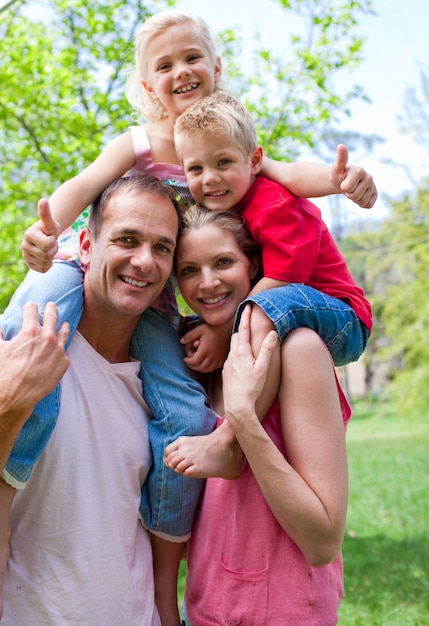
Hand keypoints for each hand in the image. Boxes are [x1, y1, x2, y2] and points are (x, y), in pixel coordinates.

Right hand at [0, 301, 69, 412]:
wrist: (17, 395)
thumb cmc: (5, 372)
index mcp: (31, 330)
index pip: (32, 310)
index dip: (29, 307)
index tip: (30, 306)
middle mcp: (48, 337)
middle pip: (52, 316)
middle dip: (51, 308)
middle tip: (51, 305)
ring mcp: (58, 350)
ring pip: (64, 333)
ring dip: (63, 326)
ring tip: (65, 323)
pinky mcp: (64, 363)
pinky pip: (63, 353)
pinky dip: (60, 350)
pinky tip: (60, 350)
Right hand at [21, 198, 60, 271]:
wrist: (46, 236)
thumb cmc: (49, 229)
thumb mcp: (50, 222)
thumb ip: (46, 214)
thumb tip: (43, 200)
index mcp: (29, 234)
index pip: (47, 244)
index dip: (53, 241)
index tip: (50, 236)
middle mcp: (24, 246)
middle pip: (47, 255)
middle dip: (53, 249)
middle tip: (51, 243)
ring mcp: (25, 256)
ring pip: (45, 263)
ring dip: (51, 257)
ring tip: (48, 249)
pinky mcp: (29, 264)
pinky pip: (43, 269)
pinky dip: (48, 264)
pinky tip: (46, 257)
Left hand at [181, 322, 229, 372]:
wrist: (227, 327)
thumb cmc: (213, 327)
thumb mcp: (199, 329)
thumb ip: (189, 336)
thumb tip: (181, 341)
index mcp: (205, 349)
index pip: (195, 361)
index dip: (188, 361)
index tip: (184, 359)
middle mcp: (212, 355)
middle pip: (201, 368)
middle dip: (193, 367)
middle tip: (189, 362)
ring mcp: (219, 357)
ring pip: (208, 369)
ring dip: (200, 369)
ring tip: (196, 364)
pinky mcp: (223, 357)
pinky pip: (215, 367)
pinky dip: (209, 368)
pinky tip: (206, 363)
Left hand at [222, 305, 276, 426]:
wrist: (236, 405)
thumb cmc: (251, 388)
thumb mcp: (263, 368)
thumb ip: (266, 349)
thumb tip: (272, 333)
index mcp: (241, 352)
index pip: (244, 329)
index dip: (246, 316)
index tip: (248, 306)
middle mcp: (232, 355)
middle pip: (236, 335)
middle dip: (242, 326)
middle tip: (247, 317)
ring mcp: (228, 364)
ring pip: (233, 346)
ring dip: (239, 338)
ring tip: (245, 334)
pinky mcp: (226, 371)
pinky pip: (231, 356)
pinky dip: (236, 350)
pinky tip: (241, 355)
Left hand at [330, 144, 377, 208]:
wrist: (343, 181)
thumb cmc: (339, 175)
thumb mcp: (336, 168)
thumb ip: (340, 159)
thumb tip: (340, 145)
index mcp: (359, 170)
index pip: (347, 189)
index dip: (343, 188)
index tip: (344, 180)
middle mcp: (369, 177)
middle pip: (354, 196)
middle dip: (348, 194)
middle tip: (348, 186)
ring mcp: (373, 186)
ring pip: (361, 201)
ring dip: (354, 199)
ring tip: (353, 189)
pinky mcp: (375, 194)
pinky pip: (368, 205)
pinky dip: (361, 204)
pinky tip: (359, 195)